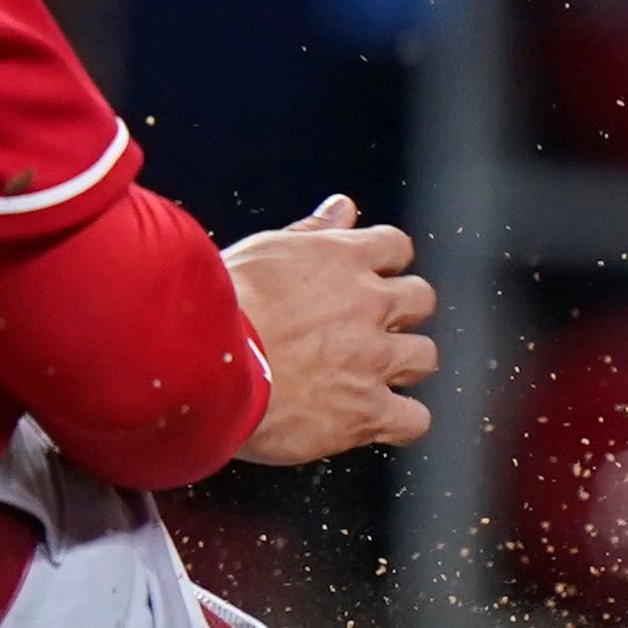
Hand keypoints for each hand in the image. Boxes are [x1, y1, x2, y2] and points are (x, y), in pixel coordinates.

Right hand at [222, 194, 436, 463]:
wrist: (203, 363)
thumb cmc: (219, 304)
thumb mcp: (263, 251)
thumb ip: (311, 232)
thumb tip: (343, 207)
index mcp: (343, 258)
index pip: (395, 246)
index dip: (385, 264)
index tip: (368, 278)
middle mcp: (369, 305)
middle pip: (420, 300)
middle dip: (400, 313)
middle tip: (366, 329)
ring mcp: (373, 359)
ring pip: (424, 356)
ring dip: (403, 363)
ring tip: (369, 375)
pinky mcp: (367, 411)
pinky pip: (414, 419)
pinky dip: (400, 420)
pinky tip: (376, 420)